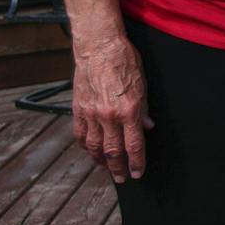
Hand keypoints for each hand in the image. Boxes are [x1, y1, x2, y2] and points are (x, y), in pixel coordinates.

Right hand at [72, 34, 153, 182]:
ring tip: (107, 169)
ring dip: (101, 162)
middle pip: (113, 151)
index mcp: (129, 110)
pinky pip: (80, 134)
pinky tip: (90, 151)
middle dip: (118, 168)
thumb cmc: (124, 60)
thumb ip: (144, 108)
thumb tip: (147, 127)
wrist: (99, 46)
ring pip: (94, 147)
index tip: (137, 173)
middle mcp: (109, 115)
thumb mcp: (143, 84)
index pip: (134, 145)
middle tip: (122, 178)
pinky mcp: (78, 108)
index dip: (136, 162)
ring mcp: (91, 113)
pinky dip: (85, 146)